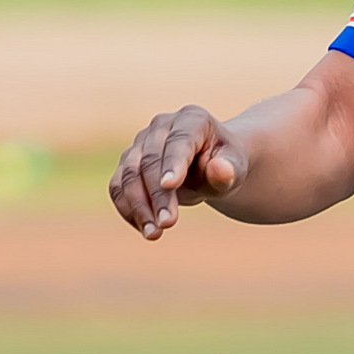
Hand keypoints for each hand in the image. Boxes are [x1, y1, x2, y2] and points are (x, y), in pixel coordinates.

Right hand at [108, 103, 236, 238]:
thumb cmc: (225, 164)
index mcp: (192, 119)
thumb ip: (228, 170)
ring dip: (138, 206)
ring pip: (128, 174)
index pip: (179, 141)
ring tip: (154, 234)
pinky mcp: (128, 163)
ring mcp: (141, 143)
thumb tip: (220, 170)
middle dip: (158, 195)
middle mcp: (161, 126)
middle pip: (151, 160)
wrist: (210, 164)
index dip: (173, 163)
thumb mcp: (235, 167)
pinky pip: (118, 186)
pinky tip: (144, 229)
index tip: (170, 186)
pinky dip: (128, 209)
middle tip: (167, 224)